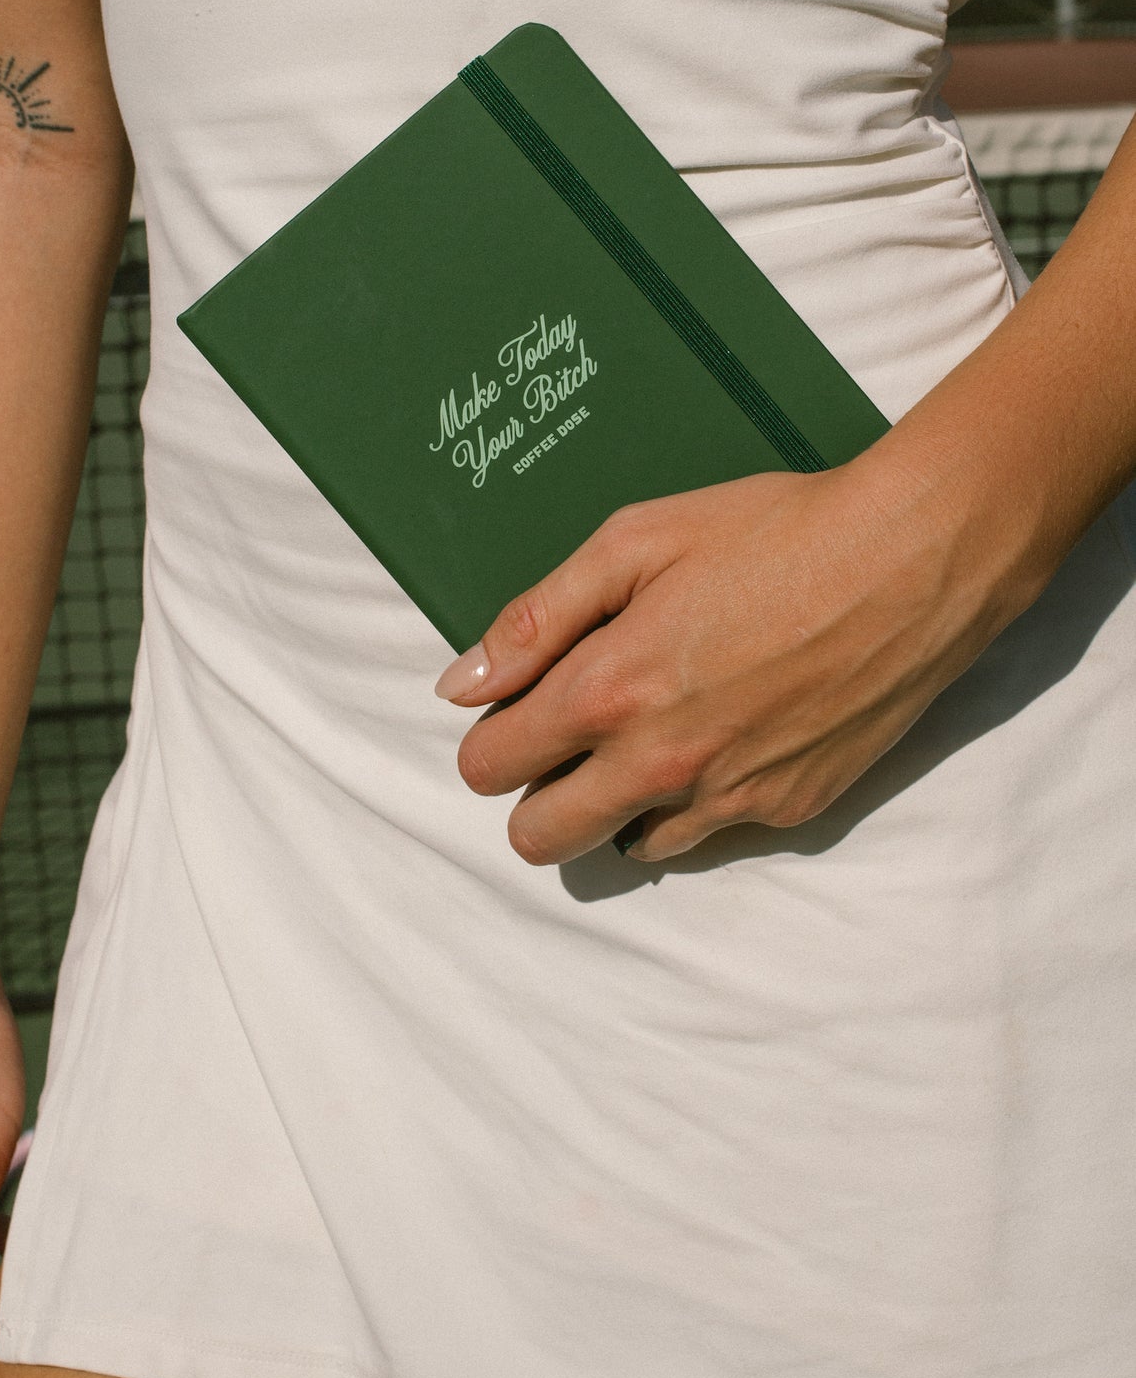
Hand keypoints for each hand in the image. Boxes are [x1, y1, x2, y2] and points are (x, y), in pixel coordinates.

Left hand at [435, 455, 1038, 864]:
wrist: (914, 559)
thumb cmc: (774, 531)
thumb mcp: (636, 541)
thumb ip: (537, 617)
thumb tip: (463, 685)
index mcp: (605, 693)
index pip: (489, 767)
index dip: (489, 739)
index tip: (516, 713)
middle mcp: (657, 763)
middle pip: (539, 840)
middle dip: (535, 797)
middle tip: (569, 742)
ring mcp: (725, 798)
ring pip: (624, 846)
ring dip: (617, 805)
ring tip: (656, 734)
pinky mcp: (787, 811)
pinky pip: (707, 835)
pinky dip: (697, 802)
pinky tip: (728, 734)